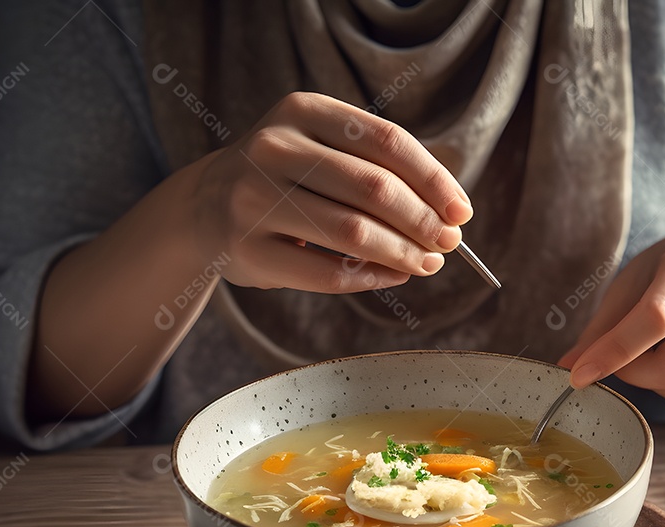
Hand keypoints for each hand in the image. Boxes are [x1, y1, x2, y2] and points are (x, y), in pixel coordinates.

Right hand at [190, 92, 472, 292]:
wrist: (203, 207)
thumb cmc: (285, 178)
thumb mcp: (322, 149)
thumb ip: (377, 167)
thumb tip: (449, 212)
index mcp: (302, 110)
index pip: (387, 141)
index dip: (433, 179)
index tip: (461, 210)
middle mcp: (273, 148)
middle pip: (374, 187)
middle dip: (423, 221)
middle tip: (450, 243)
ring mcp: (255, 200)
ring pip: (354, 232)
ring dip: (403, 253)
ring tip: (427, 263)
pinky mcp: (249, 250)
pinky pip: (328, 273)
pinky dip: (372, 277)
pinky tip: (392, 276)